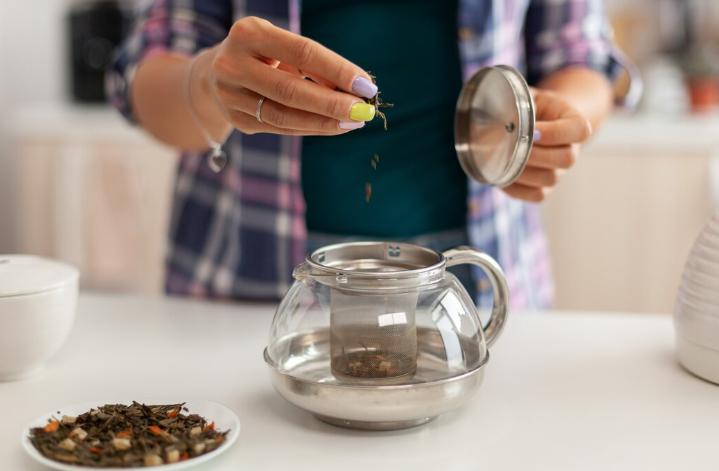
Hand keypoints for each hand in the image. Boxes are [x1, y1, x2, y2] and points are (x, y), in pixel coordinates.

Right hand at [199, 16, 376, 135]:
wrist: (215, 74)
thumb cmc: (264, 56)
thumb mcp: (284, 48)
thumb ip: (316, 66)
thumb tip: (356, 90)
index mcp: (249, 34)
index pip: (303, 53)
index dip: (338, 70)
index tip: (367, 86)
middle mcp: (233, 64)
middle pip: (291, 90)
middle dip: (333, 104)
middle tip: (362, 112)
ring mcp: (230, 95)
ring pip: (285, 116)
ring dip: (324, 122)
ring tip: (352, 123)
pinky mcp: (236, 119)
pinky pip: (280, 128)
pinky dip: (310, 128)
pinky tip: (332, 127)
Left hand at [502, 88, 591, 201]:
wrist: (531, 123)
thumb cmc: (528, 106)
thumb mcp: (526, 97)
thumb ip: (518, 103)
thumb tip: (499, 120)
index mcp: (573, 122)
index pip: (580, 130)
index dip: (556, 133)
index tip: (533, 129)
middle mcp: (571, 149)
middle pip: (567, 159)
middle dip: (536, 154)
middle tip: (513, 146)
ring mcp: (559, 171)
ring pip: (550, 179)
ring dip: (524, 172)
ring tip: (504, 160)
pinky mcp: (544, 187)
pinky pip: (536, 195)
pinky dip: (517, 189)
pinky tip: (501, 176)